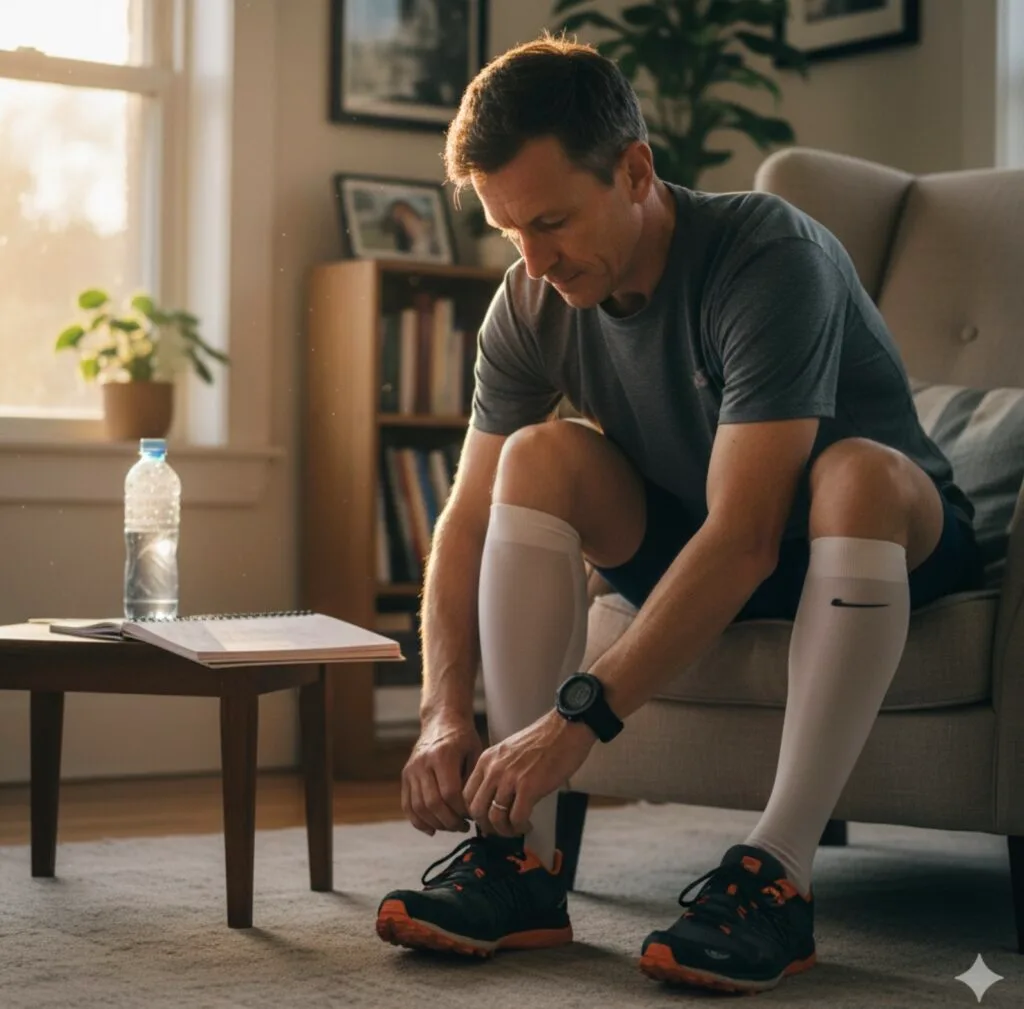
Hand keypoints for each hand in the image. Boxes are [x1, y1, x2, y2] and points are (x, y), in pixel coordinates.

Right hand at [402, 712, 482, 835]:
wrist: (441, 721)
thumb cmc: (463, 738)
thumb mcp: (475, 752)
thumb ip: (473, 780)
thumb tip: (475, 810)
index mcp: (442, 754)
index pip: (450, 792)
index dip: (462, 810)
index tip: (473, 815)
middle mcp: (423, 762)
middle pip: (433, 803)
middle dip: (450, 821)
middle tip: (464, 826)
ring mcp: (411, 769)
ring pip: (418, 807)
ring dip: (436, 823)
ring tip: (452, 827)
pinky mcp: (405, 775)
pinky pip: (407, 805)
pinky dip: (418, 821)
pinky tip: (433, 829)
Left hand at [464, 710, 595, 837]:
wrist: (566, 728)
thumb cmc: (544, 740)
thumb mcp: (509, 752)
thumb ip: (498, 772)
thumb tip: (495, 799)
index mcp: (487, 760)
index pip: (466, 795)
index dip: (475, 813)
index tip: (487, 819)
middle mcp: (494, 769)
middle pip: (476, 810)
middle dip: (488, 826)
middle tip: (502, 829)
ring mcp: (510, 778)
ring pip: (494, 818)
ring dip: (505, 830)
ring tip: (517, 828)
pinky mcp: (529, 787)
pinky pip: (517, 818)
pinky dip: (521, 827)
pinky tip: (528, 824)